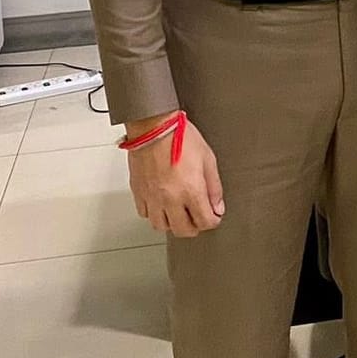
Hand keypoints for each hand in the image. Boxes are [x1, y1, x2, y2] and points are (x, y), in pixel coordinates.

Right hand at [125, 114, 224, 238]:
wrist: (154, 127)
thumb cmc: (180, 137)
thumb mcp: (208, 159)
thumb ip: (214, 187)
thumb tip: (217, 206)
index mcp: (191, 191)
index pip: (205, 222)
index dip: (213, 221)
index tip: (214, 216)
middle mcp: (170, 199)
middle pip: (183, 230)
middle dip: (194, 227)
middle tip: (198, 217)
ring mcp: (152, 197)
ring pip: (161, 226)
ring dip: (172, 223)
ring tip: (179, 213)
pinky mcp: (138, 192)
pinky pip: (144, 214)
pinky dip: (154, 214)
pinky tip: (161, 204)